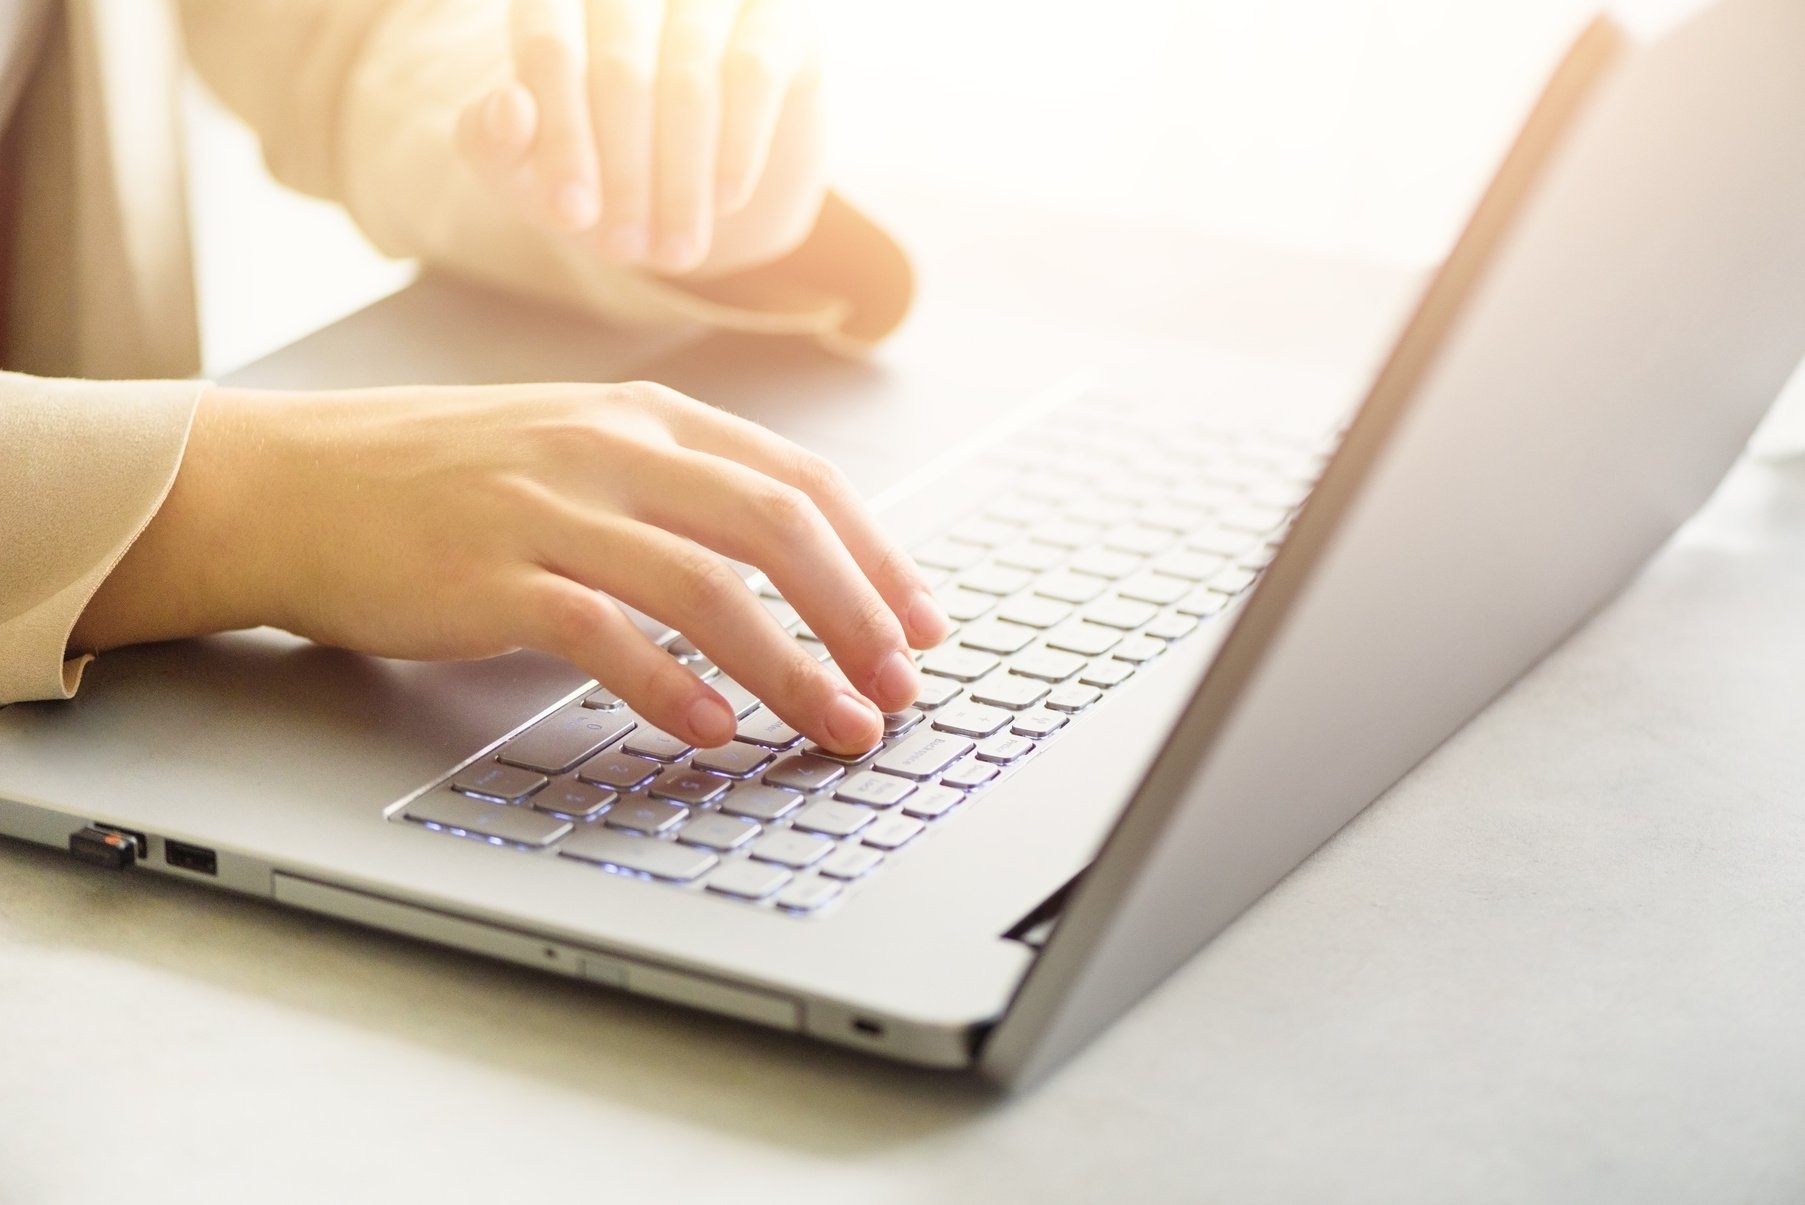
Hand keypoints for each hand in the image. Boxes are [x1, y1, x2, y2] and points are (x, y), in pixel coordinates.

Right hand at [70, 383, 950, 753]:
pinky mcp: (489, 571)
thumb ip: (675, 486)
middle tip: (901, 687)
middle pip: (776, 528)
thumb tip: (791, 563)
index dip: (877, 556)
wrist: (293, 482)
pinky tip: (712, 733)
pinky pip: (604, 633)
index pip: (799, 481)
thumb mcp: (575, 445)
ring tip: (837, 724)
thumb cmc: (442, 478)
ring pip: (708, 587)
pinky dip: (670, 689)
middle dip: (859, 614)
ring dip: (791, 667)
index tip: (922, 624)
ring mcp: (549, 505)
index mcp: (646, 416)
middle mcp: (611, 448)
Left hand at [456, 0, 823, 276]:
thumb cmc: (606, 162)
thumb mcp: (535, 170)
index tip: (570, 218)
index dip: (561, 138)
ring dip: (680, 180)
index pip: (550, 47)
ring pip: (690, 77)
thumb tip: (509, 107)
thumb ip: (494, 142)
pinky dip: (737, 147)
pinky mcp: (781, 15)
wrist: (710, 183)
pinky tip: (725, 200)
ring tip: (675, 251)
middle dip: (623, 174)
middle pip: (621, 68)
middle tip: (624, 251)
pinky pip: (754, 73)